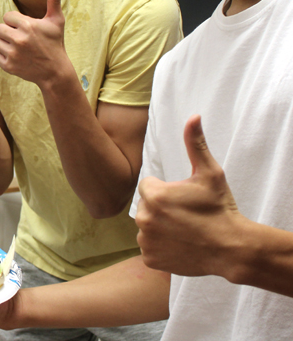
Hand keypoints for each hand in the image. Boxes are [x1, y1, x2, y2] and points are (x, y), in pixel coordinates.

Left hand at [0, 0, 69, 84]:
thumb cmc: (55, 43)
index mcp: (28, 25)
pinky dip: (3, 56)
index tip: (24, 27)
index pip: (7, 16)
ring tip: (17, 47)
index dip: (15, 21)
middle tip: (19, 37)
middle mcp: (19, 39)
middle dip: (8, 31)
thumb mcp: (56, 21)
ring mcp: (13, 54)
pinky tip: (15, 57)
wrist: (55, 71)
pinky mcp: (9, 66)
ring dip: (4, 44)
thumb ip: (53, 0)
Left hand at [135, 115, 242, 276]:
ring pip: (147, 227)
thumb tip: (193, 117)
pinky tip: (179, 244)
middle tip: (185, 215)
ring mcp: (145, 240)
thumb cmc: (219, 208)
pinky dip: (160, 247)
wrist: (231, 248)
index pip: (148, 186)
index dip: (166, 190)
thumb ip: (195, 144)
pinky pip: (149, 247)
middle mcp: (143, 217)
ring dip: (159, 227)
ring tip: (183, 230)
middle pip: (146, 206)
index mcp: (152, 195)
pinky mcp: (149, 258)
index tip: (183, 198)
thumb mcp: (210, 173)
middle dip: (161, 208)